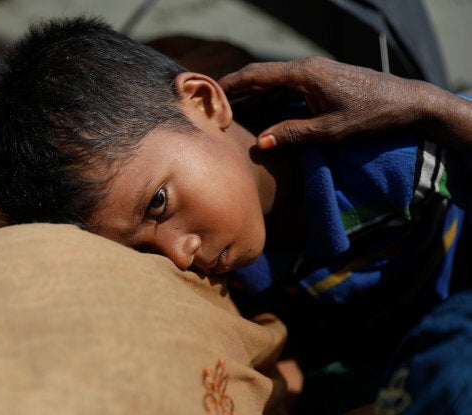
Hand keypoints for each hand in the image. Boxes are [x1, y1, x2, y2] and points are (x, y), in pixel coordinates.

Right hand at [218, 56, 447, 148]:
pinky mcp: (321, 82)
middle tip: (212, 107)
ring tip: (229, 111)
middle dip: (236, 91)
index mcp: (304, 74)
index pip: (257, 74)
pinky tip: (260, 112)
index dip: (230, 84)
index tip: (208, 94)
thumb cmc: (372, 115)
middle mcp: (306, 69)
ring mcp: (314, 74)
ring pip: (273, 83)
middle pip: (261, 76)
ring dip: (252, 96)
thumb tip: (260, 142)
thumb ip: (293, 134)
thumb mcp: (331, 130)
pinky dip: (270, 99)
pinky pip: (287, 88)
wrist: (408, 102)